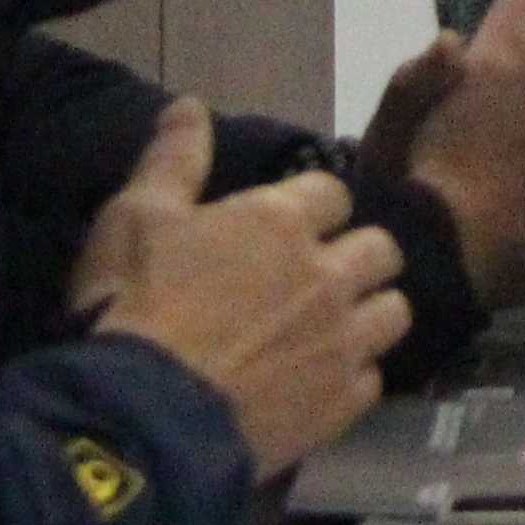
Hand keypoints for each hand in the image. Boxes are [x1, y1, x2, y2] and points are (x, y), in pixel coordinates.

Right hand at [78, 108, 409, 469]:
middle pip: (381, 248)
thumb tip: (191, 104)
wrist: (137, 420)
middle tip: (320, 275)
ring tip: (335, 327)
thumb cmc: (130, 307)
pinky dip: (352, 377)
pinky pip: (373, 380)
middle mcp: (329, 274)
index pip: (333, 193)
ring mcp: (343, 341)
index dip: (312, 206)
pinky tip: (320, 384)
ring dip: (369, 312)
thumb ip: (173, 160)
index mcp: (282, 222)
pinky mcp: (343, 403)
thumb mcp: (134, 219)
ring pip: (394, 311)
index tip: (287, 225)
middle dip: (358, 255)